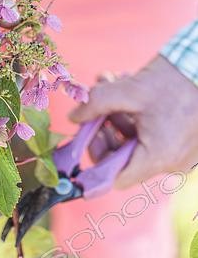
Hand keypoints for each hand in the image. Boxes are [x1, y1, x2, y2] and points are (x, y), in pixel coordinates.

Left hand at [69, 55, 197, 187]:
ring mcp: (180, 153)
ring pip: (136, 143)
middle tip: (96, 109)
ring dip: (118, 117)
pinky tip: (129, 89)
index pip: (116, 178)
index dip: (96, 158)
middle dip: (105, 129)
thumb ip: (96, 104)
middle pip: (124, 158)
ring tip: (111, 86)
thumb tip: (74, 116)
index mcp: (158, 157)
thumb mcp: (128, 90)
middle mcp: (171, 162)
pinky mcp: (185, 142)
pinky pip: (153, 136)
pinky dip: (137, 117)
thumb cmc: (174, 80)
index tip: (86, 135)